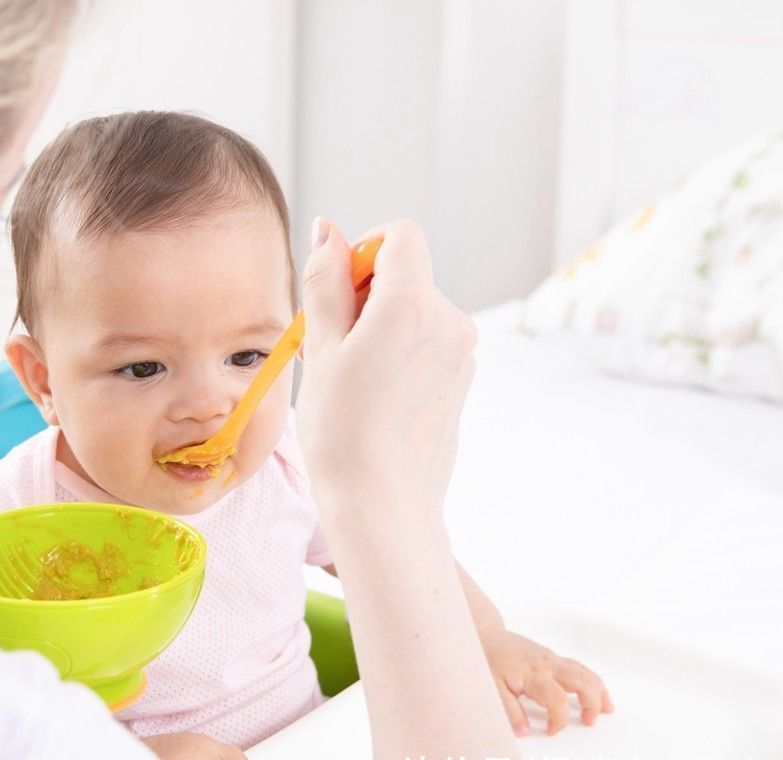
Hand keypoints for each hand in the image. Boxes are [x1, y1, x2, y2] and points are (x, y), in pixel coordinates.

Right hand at [296, 218, 475, 517]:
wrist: (383, 506)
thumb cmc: (342, 433)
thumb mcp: (320, 348)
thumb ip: (325, 281)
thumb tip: (328, 230)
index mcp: (413, 304)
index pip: (400, 236)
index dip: (362, 250)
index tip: (337, 291)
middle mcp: (450, 321)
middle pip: (406, 274)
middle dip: (365, 295)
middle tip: (329, 346)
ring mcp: (462, 353)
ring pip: (415, 311)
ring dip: (379, 326)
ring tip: (347, 377)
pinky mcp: (462, 380)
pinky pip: (427, 344)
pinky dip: (399, 353)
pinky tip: (372, 396)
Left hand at [480, 627, 614, 735]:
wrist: (486, 634)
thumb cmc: (488, 659)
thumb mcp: (492, 687)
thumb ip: (509, 710)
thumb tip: (525, 732)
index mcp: (533, 674)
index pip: (557, 699)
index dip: (559, 720)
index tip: (552, 731)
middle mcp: (547, 665)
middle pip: (581, 681)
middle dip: (592, 703)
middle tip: (589, 722)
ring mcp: (552, 659)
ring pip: (585, 672)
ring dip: (598, 691)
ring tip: (606, 710)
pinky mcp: (553, 657)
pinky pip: (579, 668)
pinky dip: (592, 681)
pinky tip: (597, 693)